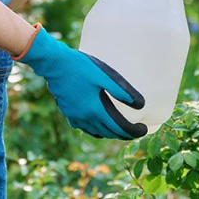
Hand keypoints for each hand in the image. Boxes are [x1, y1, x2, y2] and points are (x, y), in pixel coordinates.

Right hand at [16, 25, 145, 139]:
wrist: (55, 64)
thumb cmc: (81, 66)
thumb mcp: (105, 75)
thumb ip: (122, 91)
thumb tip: (141, 105)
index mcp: (96, 109)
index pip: (119, 127)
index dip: (133, 131)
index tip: (143, 130)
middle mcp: (85, 117)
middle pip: (109, 132)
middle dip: (124, 134)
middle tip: (135, 131)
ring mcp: (75, 116)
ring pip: (96, 132)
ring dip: (110, 133)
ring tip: (120, 129)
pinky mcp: (68, 112)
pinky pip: (84, 127)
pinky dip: (95, 130)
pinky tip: (97, 124)